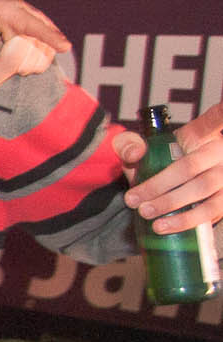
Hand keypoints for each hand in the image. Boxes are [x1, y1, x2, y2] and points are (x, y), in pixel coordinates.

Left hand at [0, 0, 68, 103]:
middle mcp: (35, 22)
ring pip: (35, 64)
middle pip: (23, 55)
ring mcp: (44, 35)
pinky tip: (11, 63)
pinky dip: (24, 70)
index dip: (50, 37)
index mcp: (13, 13)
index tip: (65, 47)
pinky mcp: (47, 47)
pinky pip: (41, 66)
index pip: (34, 26)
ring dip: (13, 72)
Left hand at [118, 101, 222, 232]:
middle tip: (133, 199)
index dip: (222, 113)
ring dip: (172, 204)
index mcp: (200, 134)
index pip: (214, 119)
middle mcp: (217, 152)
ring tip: (146, 214)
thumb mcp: (137, 150)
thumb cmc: (154, 164)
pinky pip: (211, 212)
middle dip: (159, 185)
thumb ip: (128, 145)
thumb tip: (136, 152)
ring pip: (203, 189)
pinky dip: (186, 221)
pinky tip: (166, 227)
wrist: (162, 193)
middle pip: (190, 166)